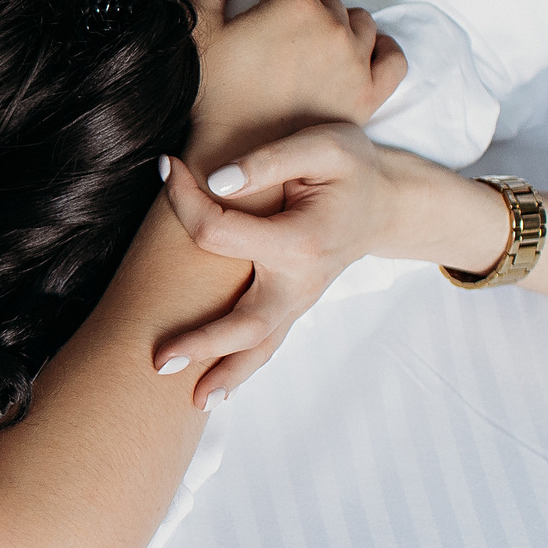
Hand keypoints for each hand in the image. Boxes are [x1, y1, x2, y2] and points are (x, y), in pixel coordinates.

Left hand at [147, 128, 421, 404]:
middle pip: (247, 323)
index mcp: (301, 241)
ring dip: (228, 374)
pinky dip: (244, 367)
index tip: (167, 166)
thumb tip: (215, 181)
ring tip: (193, 402)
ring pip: (262, 346)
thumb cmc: (352, 167)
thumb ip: (269, 162)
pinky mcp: (295, 304)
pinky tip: (218, 393)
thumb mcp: (322, 145)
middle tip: (158, 360)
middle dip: (204, 343)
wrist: (389, 200)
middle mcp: (301, 281)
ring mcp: (300, 299)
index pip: (220, 231)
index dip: (184, 198)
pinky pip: (269, 342)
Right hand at [184, 0, 405, 159]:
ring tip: (312, 43)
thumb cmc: (213, 93)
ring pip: (359, 21)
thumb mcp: (195, 27)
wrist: (233, 153)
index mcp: (295, 4)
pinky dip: (381, 49)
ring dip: (337, 23)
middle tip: (278, 29)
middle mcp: (333, 27)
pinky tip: (360, 53)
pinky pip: (392, 58)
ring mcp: (355, 62)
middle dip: (303, 3)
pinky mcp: (367, 94)